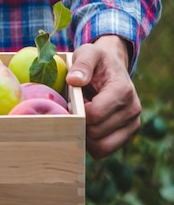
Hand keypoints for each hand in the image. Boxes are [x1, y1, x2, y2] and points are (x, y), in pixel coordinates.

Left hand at [67, 35, 140, 158]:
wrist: (111, 67)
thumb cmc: (97, 61)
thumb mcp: (88, 53)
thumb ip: (82, 64)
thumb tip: (74, 80)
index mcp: (122, 91)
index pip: (95, 114)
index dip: (77, 111)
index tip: (72, 100)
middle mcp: (132, 110)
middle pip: (96, 132)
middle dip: (80, 123)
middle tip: (77, 107)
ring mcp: (131, 125)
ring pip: (101, 147)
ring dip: (85, 135)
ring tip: (83, 117)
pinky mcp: (126, 135)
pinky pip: (104, 151)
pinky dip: (91, 143)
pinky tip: (87, 126)